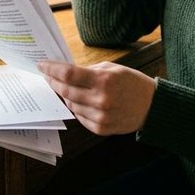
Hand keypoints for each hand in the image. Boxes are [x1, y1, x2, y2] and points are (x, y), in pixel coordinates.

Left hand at [39, 61, 156, 135]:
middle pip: (66, 91)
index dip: (52, 69)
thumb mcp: (112, 69)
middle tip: (48, 76)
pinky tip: (80, 101)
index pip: (68, 74)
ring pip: (71, 104)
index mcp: (104, 80)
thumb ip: (89, 71)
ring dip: (66, 95)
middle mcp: (101, 99)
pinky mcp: (100, 128)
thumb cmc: (131, 83)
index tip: (42, 65)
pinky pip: (79, 117)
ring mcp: (100, 116)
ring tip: (65, 88)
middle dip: (54, 82)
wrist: (151, 107)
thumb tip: (65, 72)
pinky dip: (77, 107)